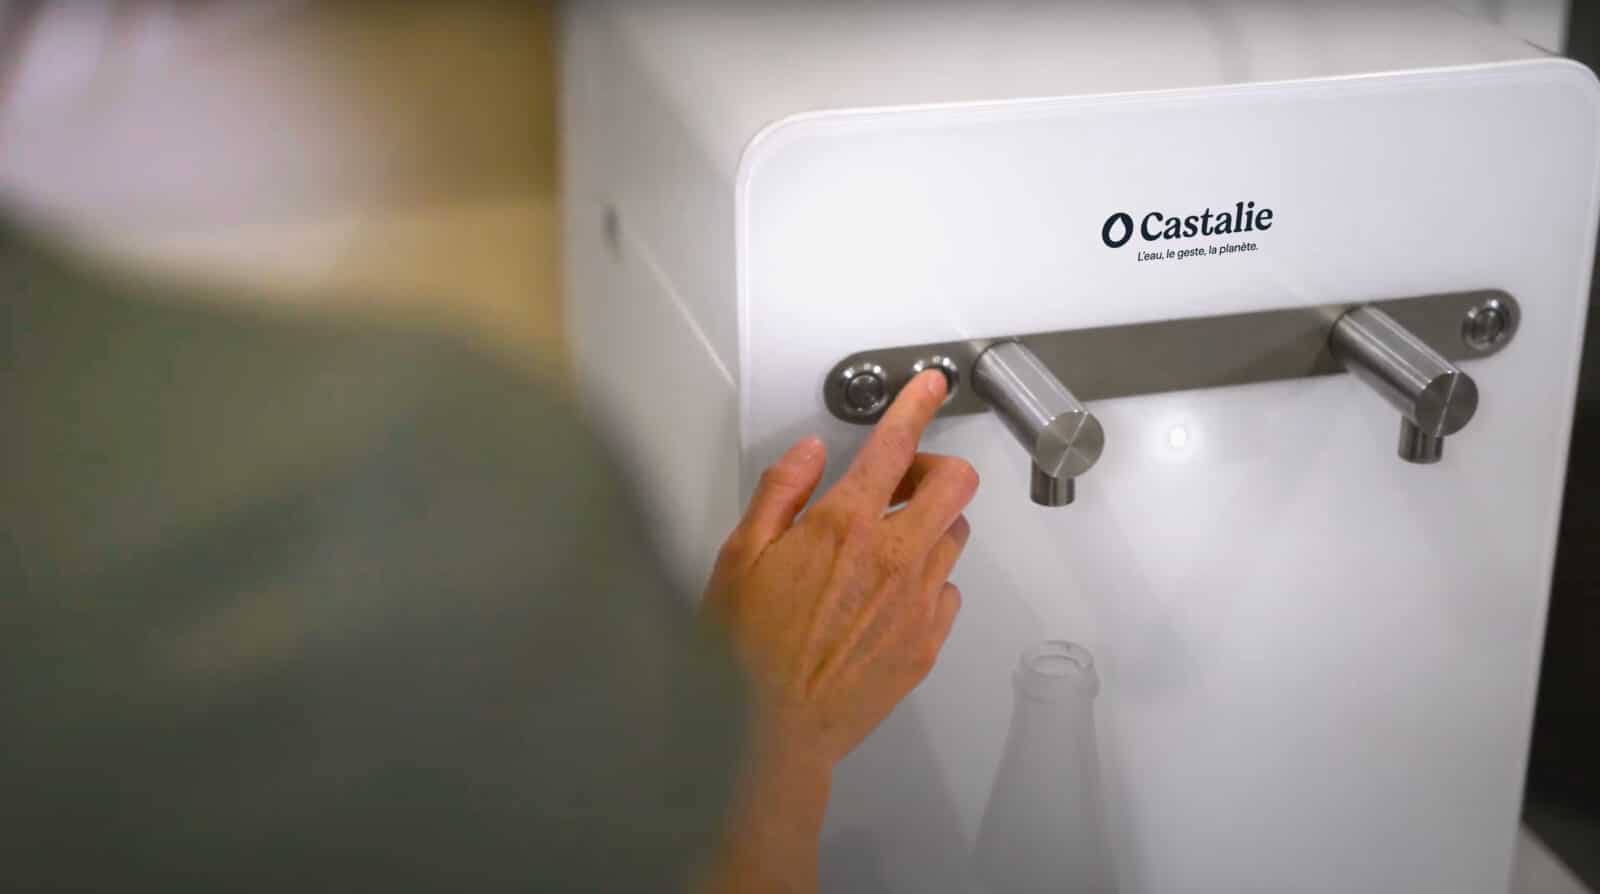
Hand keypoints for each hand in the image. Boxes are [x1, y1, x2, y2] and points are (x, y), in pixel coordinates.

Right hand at [699, 370, 977, 892]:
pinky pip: (949, 592)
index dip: (918, 404)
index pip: (895, 443)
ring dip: (930, 526)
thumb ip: (780, 493)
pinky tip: (890, 595)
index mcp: (845, 525)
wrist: (771, 733)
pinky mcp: (926, 643)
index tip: (931, 387)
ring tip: (888, 542)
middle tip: (900, 481)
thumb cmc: (745, 650)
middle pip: (956, 485)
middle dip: (933, 469)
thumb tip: (808, 454)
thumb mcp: (739, 556)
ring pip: (955, 536)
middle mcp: (894, 557)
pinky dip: (929, 580)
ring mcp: (918, 603)